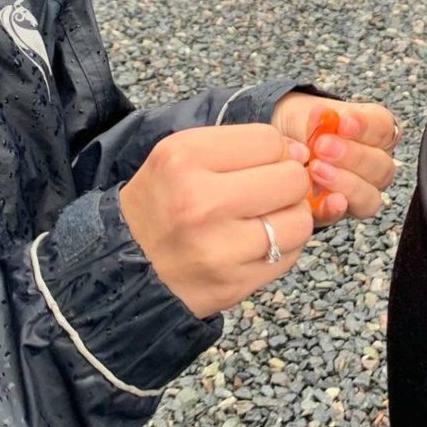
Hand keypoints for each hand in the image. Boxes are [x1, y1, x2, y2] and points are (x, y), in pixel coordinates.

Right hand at [118, 124, 312, 316]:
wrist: (124, 262)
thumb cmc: (162, 200)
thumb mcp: (181, 153)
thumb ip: (241, 144)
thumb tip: (303, 154)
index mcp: (184, 158)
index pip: (270, 141)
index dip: (275, 150)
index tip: (263, 163)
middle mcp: (200, 202)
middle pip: (292, 179)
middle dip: (287, 182)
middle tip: (267, 191)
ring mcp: (218, 249)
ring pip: (300, 221)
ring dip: (291, 216)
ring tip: (266, 217)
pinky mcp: (232, 285)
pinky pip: (289, 256)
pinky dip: (283, 246)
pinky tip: (257, 242)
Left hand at [271, 93, 398, 225]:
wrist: (282, 148)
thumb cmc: (303, 126)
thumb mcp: (307, 115)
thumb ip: (318, 119)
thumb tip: (322, 115)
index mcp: (375, 133)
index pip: (384, 128)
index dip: (366, 127)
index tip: (344, 122)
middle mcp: (375, 165)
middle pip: (381, 166)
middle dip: (352, 156)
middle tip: (323, 146)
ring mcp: (361, 192)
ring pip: (370, 196)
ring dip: (345, 183)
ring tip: (316, 169)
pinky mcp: (338, 212)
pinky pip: (344, 215)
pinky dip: (334, 208)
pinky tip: (323, 198)